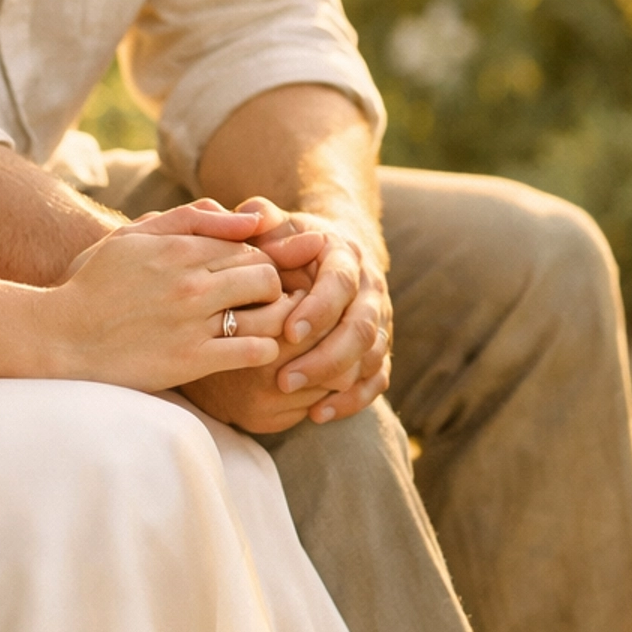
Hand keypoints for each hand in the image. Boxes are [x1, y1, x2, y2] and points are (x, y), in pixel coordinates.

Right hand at [53, 206, 290, 391]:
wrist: (61, 337)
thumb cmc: (95, 284)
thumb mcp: (133, 236)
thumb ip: (190, 220)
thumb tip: (250, 219)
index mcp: (178, 250)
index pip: (250, 247)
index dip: (263, 260)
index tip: (255, 276)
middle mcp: (191, 283)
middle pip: (266, 276)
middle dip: (273, 288)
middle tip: (262, 302)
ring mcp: (192, 323)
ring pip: (268, 314)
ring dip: (276, 319)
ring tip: (266, 325)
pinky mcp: (190, 362)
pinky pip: (254, 352)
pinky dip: (265, 350)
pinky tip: (253, 351)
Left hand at [170, 196, 391, 433]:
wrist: (330, 250)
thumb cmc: (290, 240)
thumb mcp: (277, 224)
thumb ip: (261, 218)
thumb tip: (252, 217)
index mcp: (346, 256)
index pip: (340, 284)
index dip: (318, 310)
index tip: (288, 332)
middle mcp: (370, 289)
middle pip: (361, 327)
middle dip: (325, 356)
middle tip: (284, 379)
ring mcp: (378, 321)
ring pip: (372, 356)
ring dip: (337, 381)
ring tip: (298, 399)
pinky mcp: (378, 348)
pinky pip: (376, 378)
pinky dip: (353, 399)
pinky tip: (320, 414)